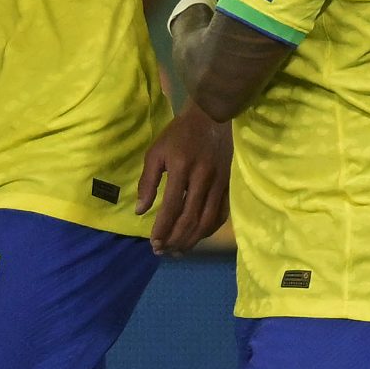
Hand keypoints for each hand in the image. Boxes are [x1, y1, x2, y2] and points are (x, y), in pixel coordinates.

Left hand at [137, 109, 230, 254]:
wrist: (212, 117)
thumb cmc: (179, 134)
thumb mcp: (156, 152)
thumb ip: (147, 182)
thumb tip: (140, 211)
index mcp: (181, 168)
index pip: (171, 207)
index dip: (162, 228)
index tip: (154, 242)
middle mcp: (202, 178)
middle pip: (190, 218)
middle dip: (175, 239)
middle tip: (163, 251)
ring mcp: (219, 183)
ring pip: (207, 220)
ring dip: (191, 240)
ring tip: (178, 251)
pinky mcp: (229, 185)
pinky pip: (221, 214)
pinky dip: (209, 230)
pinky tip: (197, 237)